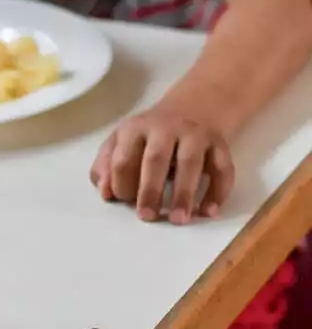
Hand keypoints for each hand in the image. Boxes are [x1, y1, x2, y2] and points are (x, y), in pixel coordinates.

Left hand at [89, 106, 234, 224]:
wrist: (191, 108)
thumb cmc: (148, 136)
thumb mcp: (121, 142)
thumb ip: (106, 167)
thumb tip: (105, 194)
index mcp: (135, 129)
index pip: (123, 159)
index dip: (122, 184)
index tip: (126, 203)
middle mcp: (166, 127)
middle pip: (155, 159)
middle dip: (150, 191)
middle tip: (147, 217)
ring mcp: (195, 134)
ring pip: (191, 163)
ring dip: (184, 193)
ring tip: (179, 219)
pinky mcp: (220, 144)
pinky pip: (223, 168)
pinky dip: (218, 191)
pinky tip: (209, 212)